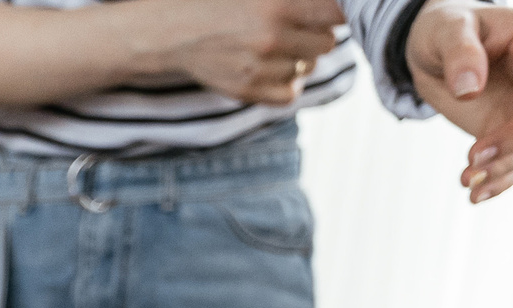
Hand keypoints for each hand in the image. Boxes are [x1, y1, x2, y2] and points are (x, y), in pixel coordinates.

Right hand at [156, 0, 346, 106]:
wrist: (172, 28)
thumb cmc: (219, 0)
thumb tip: (336, 3)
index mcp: (280, 3)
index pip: (337, 13)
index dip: (340, 13)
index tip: (331, 13)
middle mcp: (272, 36)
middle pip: (326, 43)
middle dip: (315, 34)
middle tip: (294, 26)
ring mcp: (259, 67)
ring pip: (308, 68)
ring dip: (298, 58)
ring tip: (272, 44)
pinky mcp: (247, 91)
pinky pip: (290, 93)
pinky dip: (286, 82)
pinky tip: (272, 68)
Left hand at [407, 2, 512, 202]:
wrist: (431, 50)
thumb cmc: (446, 26)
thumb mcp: (447, 28)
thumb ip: (460, 53)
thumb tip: (468, 89)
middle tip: (475, 157)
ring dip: (503, 166)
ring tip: (467, 177)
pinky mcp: (506, 130)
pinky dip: (498, 180)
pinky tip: (476, 193)